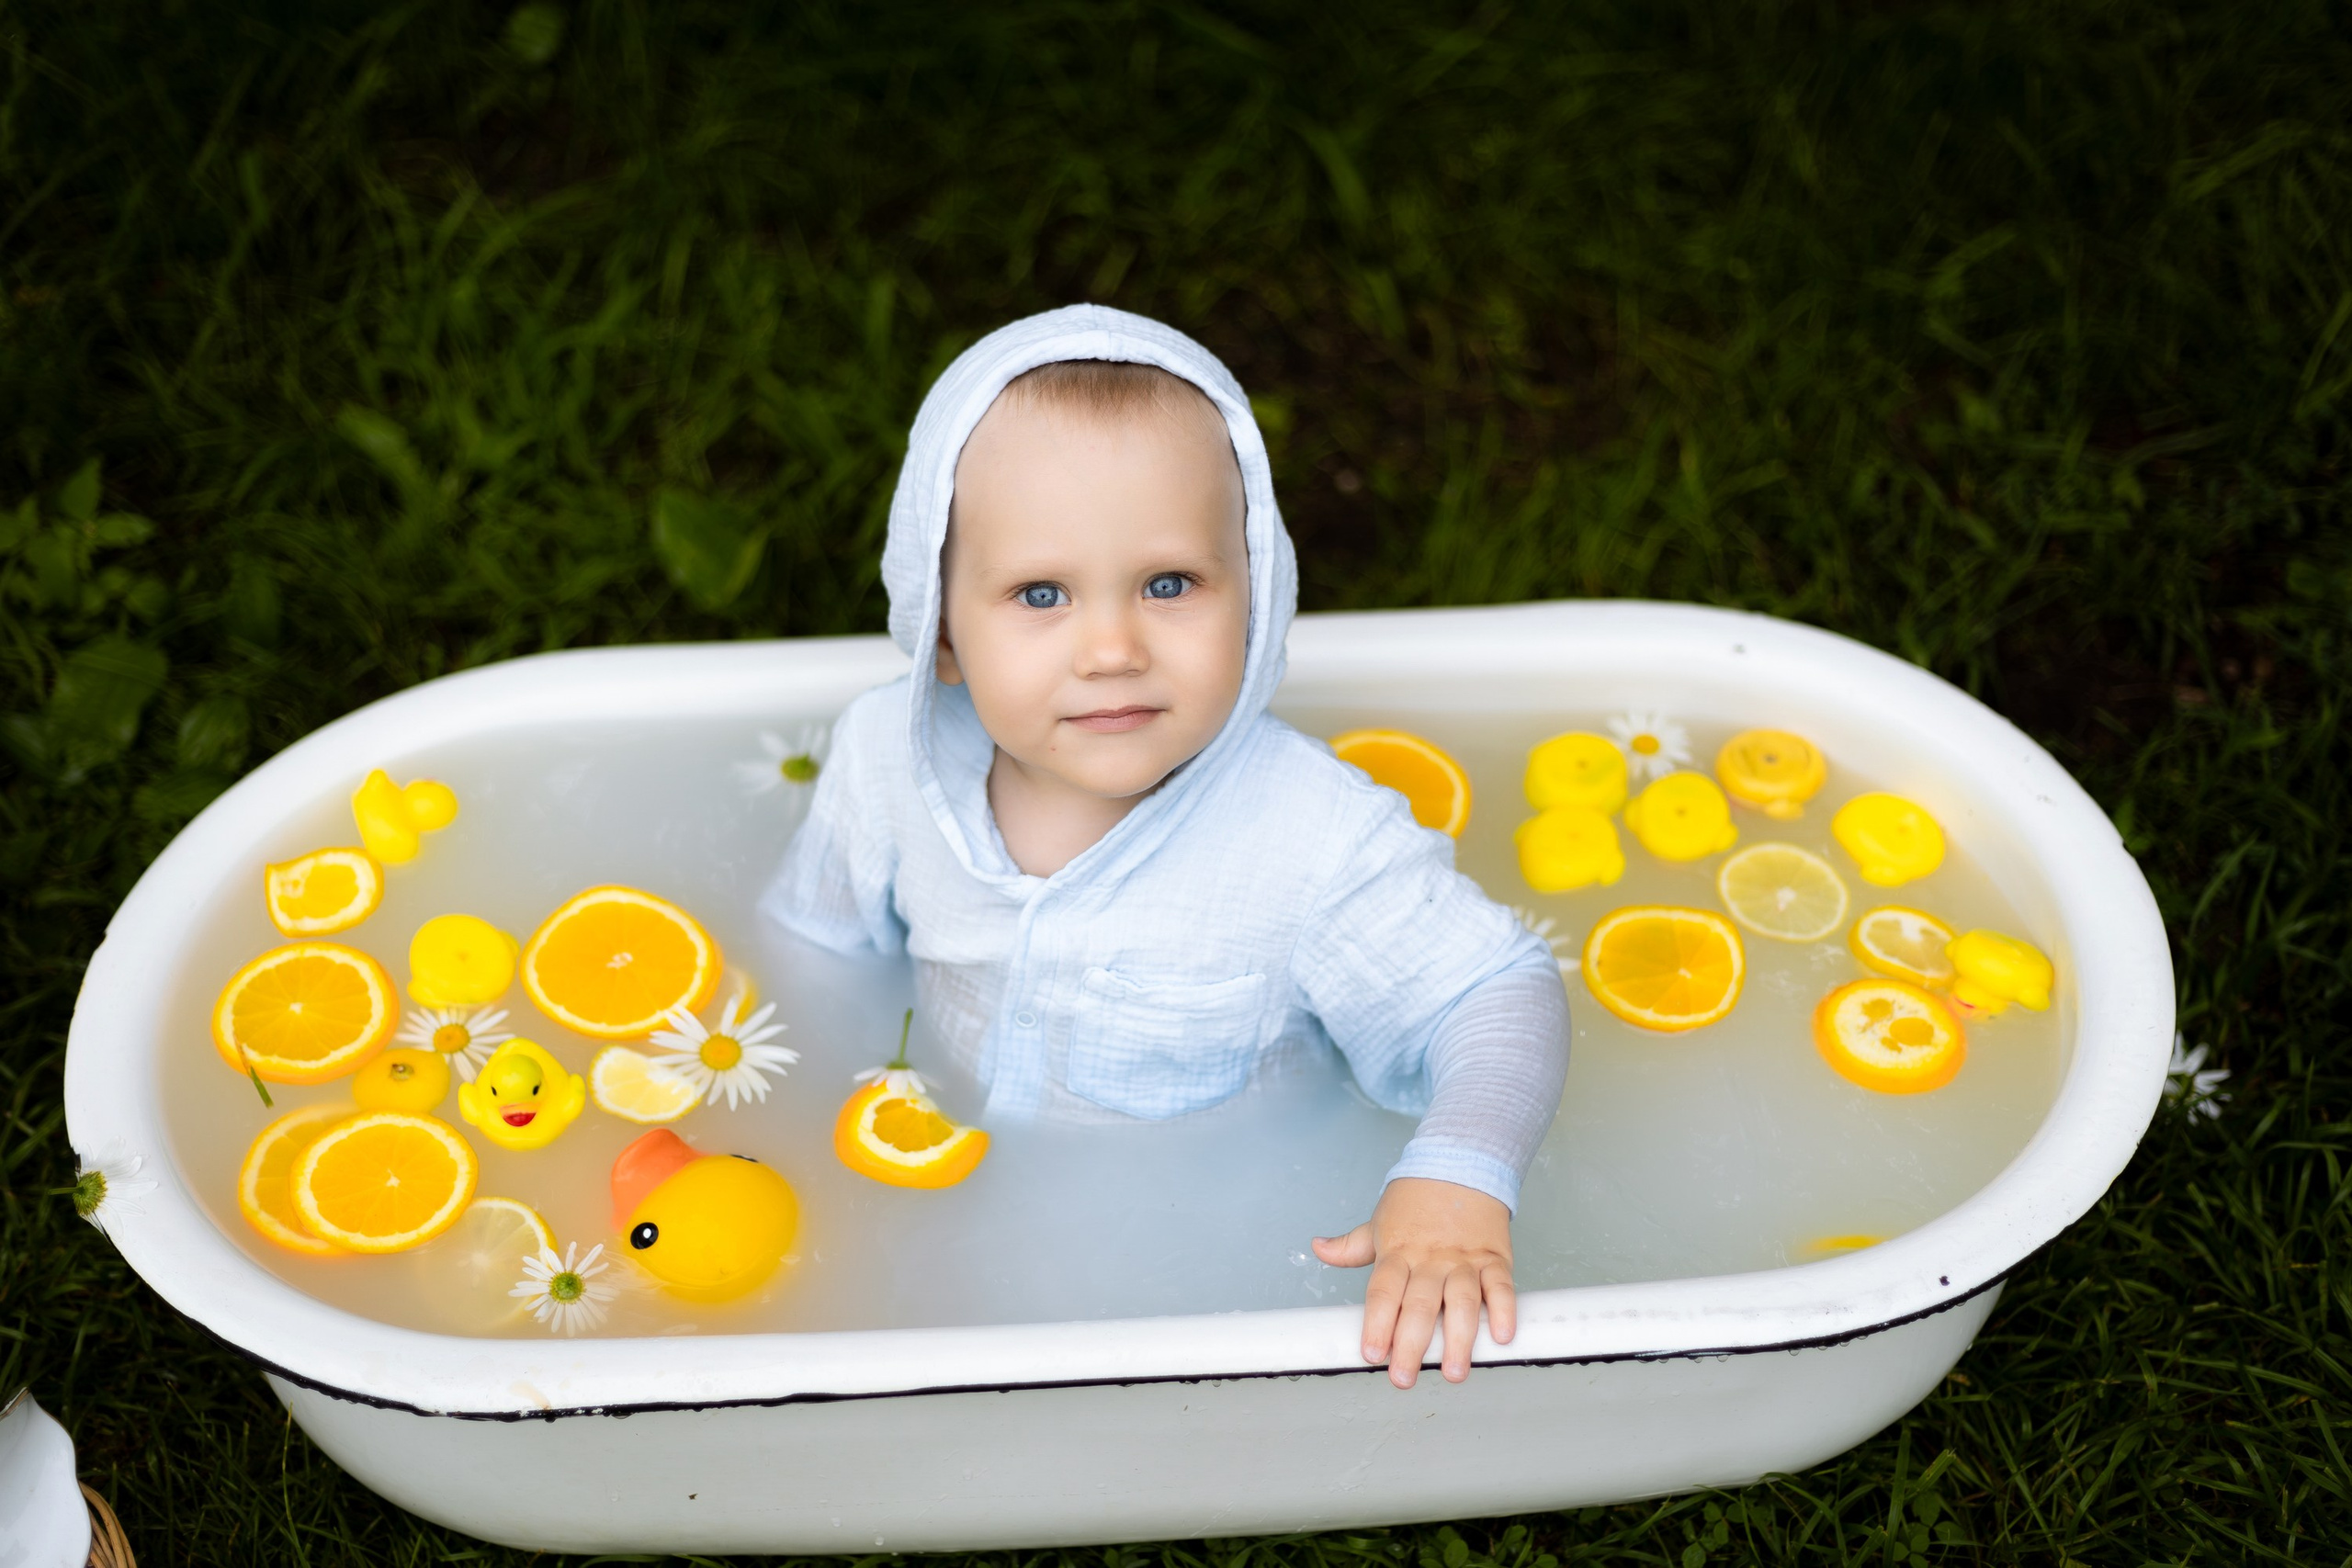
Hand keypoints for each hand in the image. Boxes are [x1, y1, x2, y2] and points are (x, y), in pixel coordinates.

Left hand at [1311, 1177, 1513, 1387]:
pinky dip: (1504, 1310)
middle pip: (1420, 1305)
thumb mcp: (1379, 1223)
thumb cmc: (1416, 1200)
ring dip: (1459, 1338)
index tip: (1371, 1353)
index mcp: (1398, 1253)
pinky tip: (1502, 1335)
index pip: (1383, 1292)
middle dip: (1411, 1345)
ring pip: (1462, 1301)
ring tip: (1454, 1371)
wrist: (1460, 1163)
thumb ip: (1350, 1246)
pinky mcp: (1494, 1258)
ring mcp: (1463, 1260)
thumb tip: (1318, 1249)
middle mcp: (1430, 1260)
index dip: (1377, 1324)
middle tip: (1404, 1377)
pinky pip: (1500, 1285)